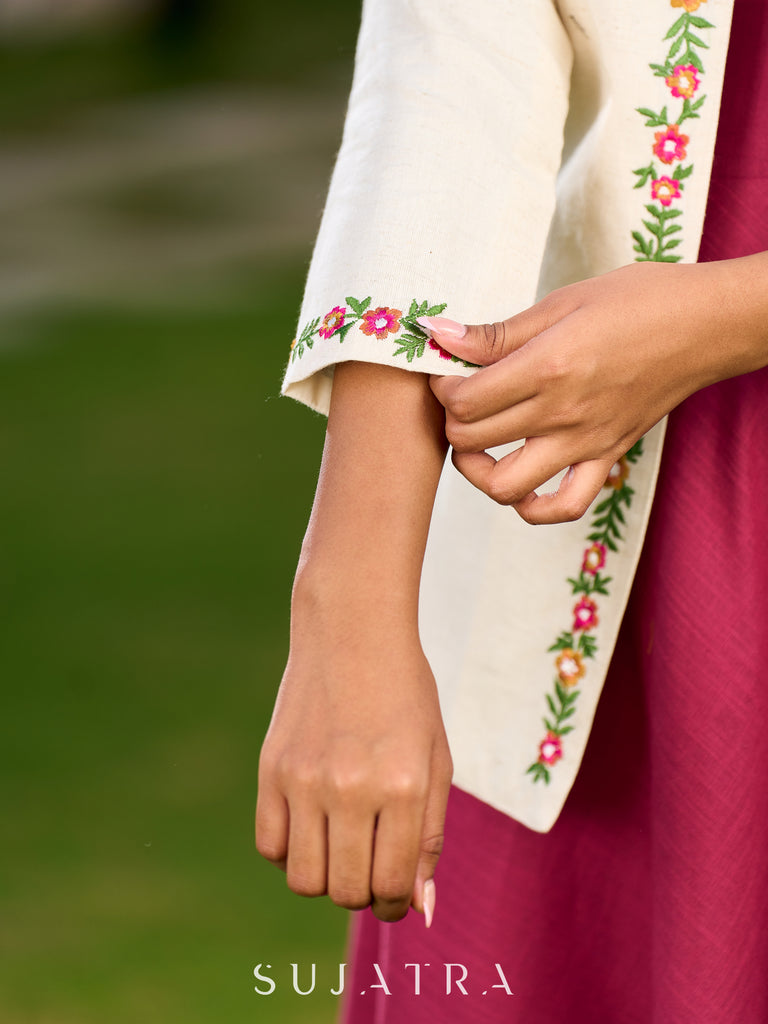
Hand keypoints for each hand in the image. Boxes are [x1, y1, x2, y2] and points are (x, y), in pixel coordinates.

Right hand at [255, 598, 451, 923]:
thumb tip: (420, 908)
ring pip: (304, 879)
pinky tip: (311, 823)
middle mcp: (351, 786)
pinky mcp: (271, 768)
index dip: (395, 902)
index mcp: (403, 785)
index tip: (395, 892)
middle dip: (363, 894)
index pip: (391, 886)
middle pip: (346, 891)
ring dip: (326, 877)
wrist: (353, 632)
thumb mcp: (436, 760)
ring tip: (341, 845)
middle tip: (370, 867)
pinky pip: (270, 846)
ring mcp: (305, 778)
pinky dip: (290, 851)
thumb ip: (429, 836)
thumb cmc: (405, 697)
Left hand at [423, 258, 767, 523]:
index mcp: (547, 367)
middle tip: (458, 398)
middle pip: (473, 440)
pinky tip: (522, 482)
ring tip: (478, 444)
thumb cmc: (639, 302)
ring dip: (478, 472)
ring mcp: (585, 443)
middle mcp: (563, 413)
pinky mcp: (606, 458)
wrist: (705, 326)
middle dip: (450, 420)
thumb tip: (441, 337)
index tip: (447, 370)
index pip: (464, 399)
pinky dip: (534, 506)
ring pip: (506, 488)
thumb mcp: (562, 302)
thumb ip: (498, 332)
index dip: (441, 386)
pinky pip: (565, 507)